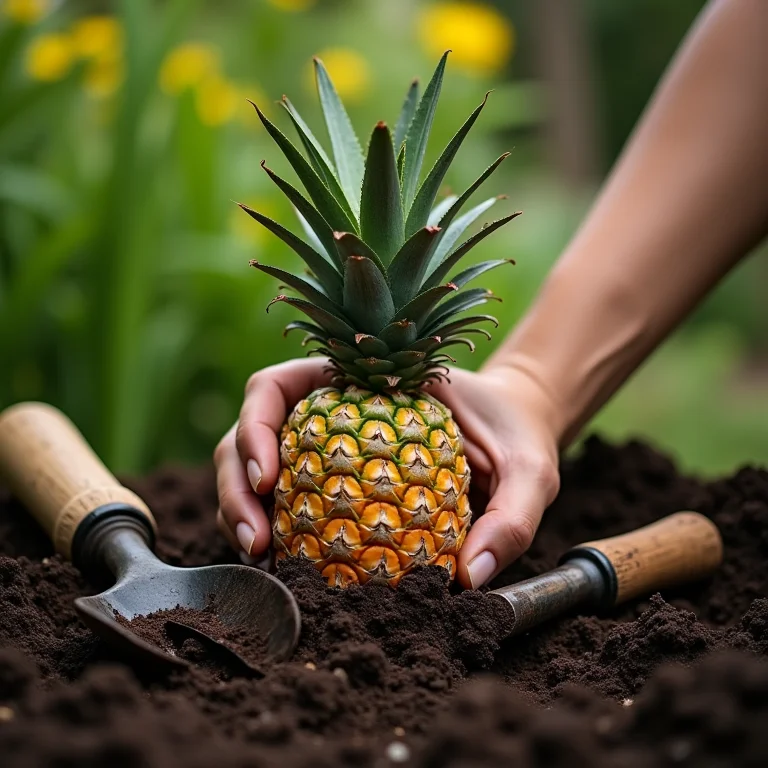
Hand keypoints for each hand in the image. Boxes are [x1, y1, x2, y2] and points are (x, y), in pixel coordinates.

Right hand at [214, 359, 560, 588]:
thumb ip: (512, 518)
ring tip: (262, 558)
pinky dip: (275, 530)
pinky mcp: (329, 479)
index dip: (256, 427)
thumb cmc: (515, 435)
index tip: (270, 478)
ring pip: (253, 467)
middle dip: (236, 484)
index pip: (277, 386)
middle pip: (250, 431)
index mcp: (356, 377)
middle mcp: (327, 407)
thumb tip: (467, 577)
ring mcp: (322, 443)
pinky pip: (287, 501)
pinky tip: (287, 564)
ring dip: (240, 511)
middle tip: (256, 541)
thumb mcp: (529, 470)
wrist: (516, 433)